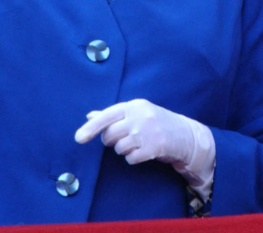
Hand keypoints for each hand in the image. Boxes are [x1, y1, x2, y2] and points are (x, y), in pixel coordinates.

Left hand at [75, 99, 215, 189]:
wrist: (184, 134)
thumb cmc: (155, 122)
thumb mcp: (136, 113)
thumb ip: (113, 115)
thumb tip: (89, 115)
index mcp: (134, 105)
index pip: (107, 116)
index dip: (91, 128)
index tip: (78, 138)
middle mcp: (140, 116)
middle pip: (110, 134)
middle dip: (111, 141)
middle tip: (123, 138)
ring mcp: (148, 132)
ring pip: (119, 148)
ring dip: (124, 150)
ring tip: (137, 144)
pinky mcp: (154, 147)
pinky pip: (130, 158)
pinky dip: (133, 158)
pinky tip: (143, 152)